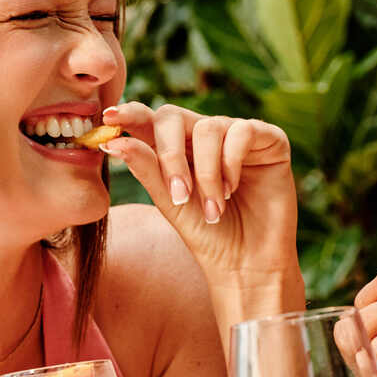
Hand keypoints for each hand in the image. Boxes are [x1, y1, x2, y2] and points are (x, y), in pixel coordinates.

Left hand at [99, 102, 298, 282]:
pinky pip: (242, 131)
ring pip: (208, 128)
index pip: (148, 120)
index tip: (108, 120)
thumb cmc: (207, 234)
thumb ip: (146, 168)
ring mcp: (236, 135)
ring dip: (206, 174)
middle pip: (173, 116)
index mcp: (175, 148)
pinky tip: (232, 190)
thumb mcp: (169, 201)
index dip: (129, 114)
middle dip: (169, 155)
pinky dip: (231, 162)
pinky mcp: (268, 140)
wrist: (246, 263)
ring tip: (213, 209)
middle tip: (177, 194)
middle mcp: (204, 136)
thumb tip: (114, 141)